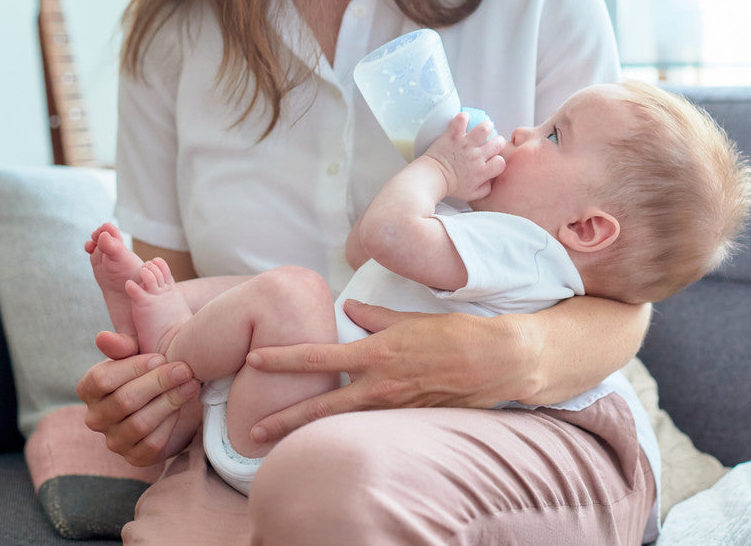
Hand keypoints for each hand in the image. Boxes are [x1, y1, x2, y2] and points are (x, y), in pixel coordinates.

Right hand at [76, 331, 202, 466]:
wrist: (170, 393)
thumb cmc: (151, 367)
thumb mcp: (138, 350)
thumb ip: (122, 343)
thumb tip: (104, 338)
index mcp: (89, 389)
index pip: (103, 380)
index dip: (134, 368)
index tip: (161, 357)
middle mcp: (96, 418)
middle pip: (124, 401)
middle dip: (158, 383)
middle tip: (184, 370)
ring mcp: (114, 441)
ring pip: (140, 424)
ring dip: (169, 402)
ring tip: (191, 384)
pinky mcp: (135, 457)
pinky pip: (152, 445)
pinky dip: (171, 424)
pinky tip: (183, 406)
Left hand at [243, 301, 538, 442]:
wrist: (499, 362)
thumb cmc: (458, 334)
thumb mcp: (412, 319)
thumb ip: (376, 318)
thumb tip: (348, 311)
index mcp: (377, 354)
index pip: (318, 358)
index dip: (282, 359)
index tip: (254, 360)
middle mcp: (380, 386)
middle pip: (320, 408)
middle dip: (283, 420)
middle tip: (251, 432)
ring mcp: (394, 408)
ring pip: (343, 423)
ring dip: (311, 431)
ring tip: (282, 439)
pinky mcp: (409, 421)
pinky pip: (371, 425)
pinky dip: (349, 429)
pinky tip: (335, 433)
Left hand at [423, 114, 504, 201]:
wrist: (432, 178)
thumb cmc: (450, 186)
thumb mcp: (471, 195)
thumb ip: (485, 189)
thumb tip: (490, 181)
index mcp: (482, 171)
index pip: (501, 162)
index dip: (498, 159)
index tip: (493, 159)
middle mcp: (477, 157)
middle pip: (498, 143)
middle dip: (497, 141)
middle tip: (490, 142)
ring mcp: (465, 145)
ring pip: (484, 128)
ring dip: (486, 126)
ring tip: (483, 128)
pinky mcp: (453, 136)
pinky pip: (462, 120)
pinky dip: (464, 117)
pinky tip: (464, 120)